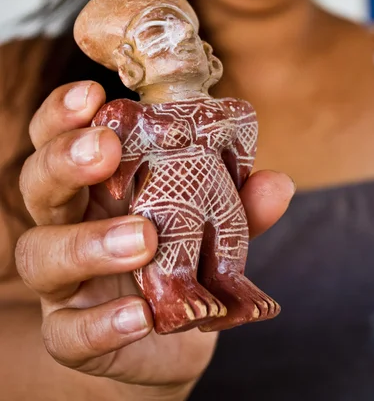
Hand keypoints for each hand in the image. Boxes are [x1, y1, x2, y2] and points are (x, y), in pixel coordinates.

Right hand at [15, 81, 293, 393]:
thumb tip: (278, 184)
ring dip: (88, 242)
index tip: (94, 94)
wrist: (169, 337)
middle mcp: (68, 223)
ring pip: (40, 254)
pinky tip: (139, 316)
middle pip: (37, 183)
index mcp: (97, 183)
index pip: (60, 136)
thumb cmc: (179, 261)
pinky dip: (101, 323)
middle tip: (105, 150)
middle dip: (64, 161)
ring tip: (144, 239)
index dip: (65, 113)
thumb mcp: (209, 227)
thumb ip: (237, 207)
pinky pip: (67, 333)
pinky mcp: (70, 335)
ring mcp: (63, 281)